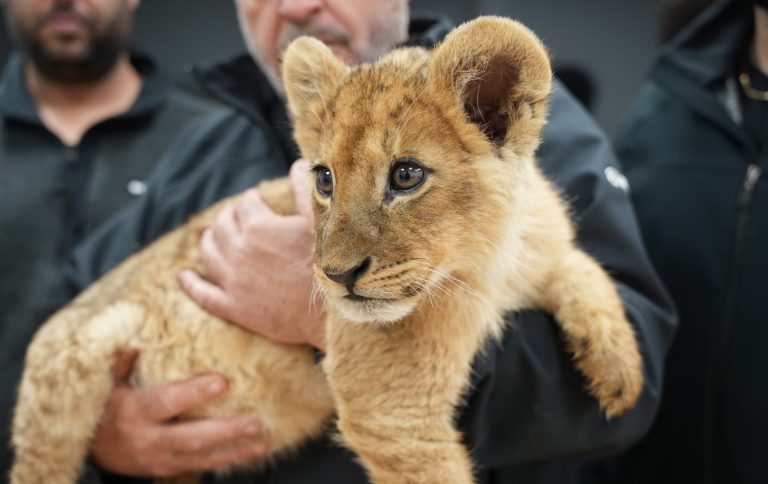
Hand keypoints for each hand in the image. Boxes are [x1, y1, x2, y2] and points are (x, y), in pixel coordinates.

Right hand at [90, 351, 267, 476]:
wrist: (92, 450)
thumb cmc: (106, 405)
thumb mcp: (109, 381)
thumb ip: (125, 359)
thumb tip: (140, 327)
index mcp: (133, 412)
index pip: (166, 402)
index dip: (193, 393)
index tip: (222, 382)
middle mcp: (148, 439)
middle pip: (191, 438)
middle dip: (225, 431)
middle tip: (255, 422)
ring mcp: (160, 458)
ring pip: (201, 457)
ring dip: (234, 450)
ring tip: (262, 440)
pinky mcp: (170, 468)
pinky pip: (201, 466)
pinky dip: (227, 460)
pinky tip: (251, 451)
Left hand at [180, 159, 324, 348]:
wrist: (331, 315)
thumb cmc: (331, 267)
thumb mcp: (321, 223)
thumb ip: (305, 190)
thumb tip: (299, 164)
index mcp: (259, 227)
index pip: (246, 203)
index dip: (254, 200)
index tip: (260, 202)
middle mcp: (239, 251)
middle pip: (223, 224)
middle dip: (230, 217)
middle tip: (239, 217)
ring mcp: (234, 282)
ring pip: (209, 253)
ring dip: (209, 240)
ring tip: (213, 236)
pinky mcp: (234, 308)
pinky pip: (203, 294)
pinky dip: (191, 283)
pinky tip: (185, 276)